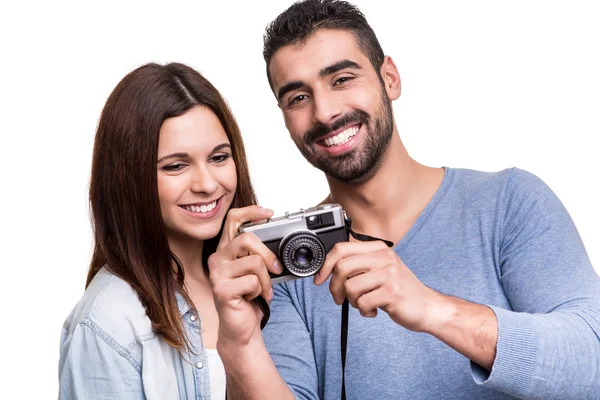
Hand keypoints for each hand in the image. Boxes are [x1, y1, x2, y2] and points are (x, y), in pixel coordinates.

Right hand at [208, 206, 282, 346]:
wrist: (241, 327)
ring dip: (266, 280)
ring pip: (254, 262)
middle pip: (248, 239)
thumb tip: (280, 245)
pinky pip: (253, 281)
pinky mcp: (221, 289)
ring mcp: (216, 273)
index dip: (251, 212)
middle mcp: (217, 258)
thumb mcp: (257, 272)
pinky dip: (260, 291)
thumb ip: (260, 255)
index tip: (269, 213)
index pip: (233, 220)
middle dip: (268, 256)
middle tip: (275, 270)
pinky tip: (252, 298)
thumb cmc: (248, 298)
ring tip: (260, 290)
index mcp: (226, 250)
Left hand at [314, 241, 438, 331]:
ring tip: (365, 303)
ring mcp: (388, 274)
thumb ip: (359, 265)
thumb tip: (328, 270)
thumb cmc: (400, 290)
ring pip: (350, 287)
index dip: (325, 265)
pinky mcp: (391, 292)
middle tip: (338, 298)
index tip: (319, 279)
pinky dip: (364, 311)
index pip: (341, 248)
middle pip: (342, 267)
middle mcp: (383, 257)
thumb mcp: (381, 269)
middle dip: (334, 287)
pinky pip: (362, 303)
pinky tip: (374, 310)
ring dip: (352, 301)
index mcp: (378, 248)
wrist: (427, 307)